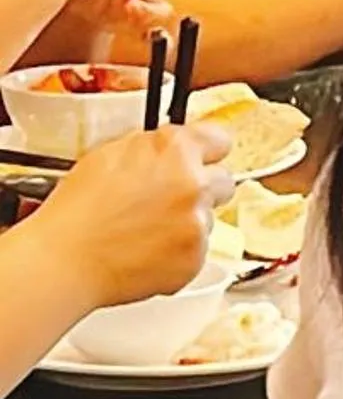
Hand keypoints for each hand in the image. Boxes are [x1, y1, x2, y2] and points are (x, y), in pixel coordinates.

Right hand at [24, 125, 234, 308]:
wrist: (63, 260)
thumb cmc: (76, 212)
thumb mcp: (110, 157)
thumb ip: (152, 149)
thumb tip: (172, 149)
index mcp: (174, 149)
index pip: (219, 139)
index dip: (208, 152)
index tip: (204, 160)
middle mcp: (193, 182)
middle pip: (222, 181)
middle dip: (201, 190)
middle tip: (167, 203)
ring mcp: (197, 221)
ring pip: (208, 218)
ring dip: (187, 223)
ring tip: (145, 232)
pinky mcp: (196, 256)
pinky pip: (198, 250)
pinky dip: (178, 253)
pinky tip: (146, 252)